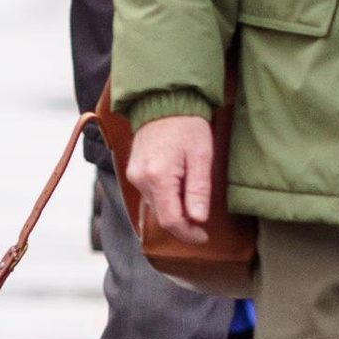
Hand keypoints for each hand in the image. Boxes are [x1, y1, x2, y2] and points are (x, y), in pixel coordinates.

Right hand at [124, 115, 214, 244]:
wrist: (165, 102)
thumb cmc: (188, 126)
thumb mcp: (201, 156)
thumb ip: (198, 189)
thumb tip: (198, 219)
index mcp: (158, 177)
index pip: (170, 220)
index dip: (188, 234)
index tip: (204, 236)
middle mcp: (140, 180)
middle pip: (161, 217)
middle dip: (183, 225)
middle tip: (202, 226)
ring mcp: (134, 176)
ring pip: (155, 207)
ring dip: (174, 212)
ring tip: (194, 207)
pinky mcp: (134, 172)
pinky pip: (150, 196)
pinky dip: (166, 201)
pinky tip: (180, 195)